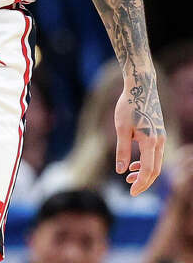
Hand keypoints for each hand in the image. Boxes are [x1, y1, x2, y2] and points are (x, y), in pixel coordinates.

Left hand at [114, 79, 165, 195]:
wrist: (141, 88)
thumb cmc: (128, 106)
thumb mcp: (121, 128)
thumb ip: (122, 150)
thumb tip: (121, 171)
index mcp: (151, 142)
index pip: (148, 170)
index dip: (141, 183)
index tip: (131, 193)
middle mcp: (160, 141)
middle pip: (155, 170)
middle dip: (144, 182)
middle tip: (132, 191)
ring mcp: (161, 137)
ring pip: (156, 162)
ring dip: (144, 173)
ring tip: (129, 178)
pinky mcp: (158, 133)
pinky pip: (155, 154)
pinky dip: (146, 162)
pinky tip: (134, 165)